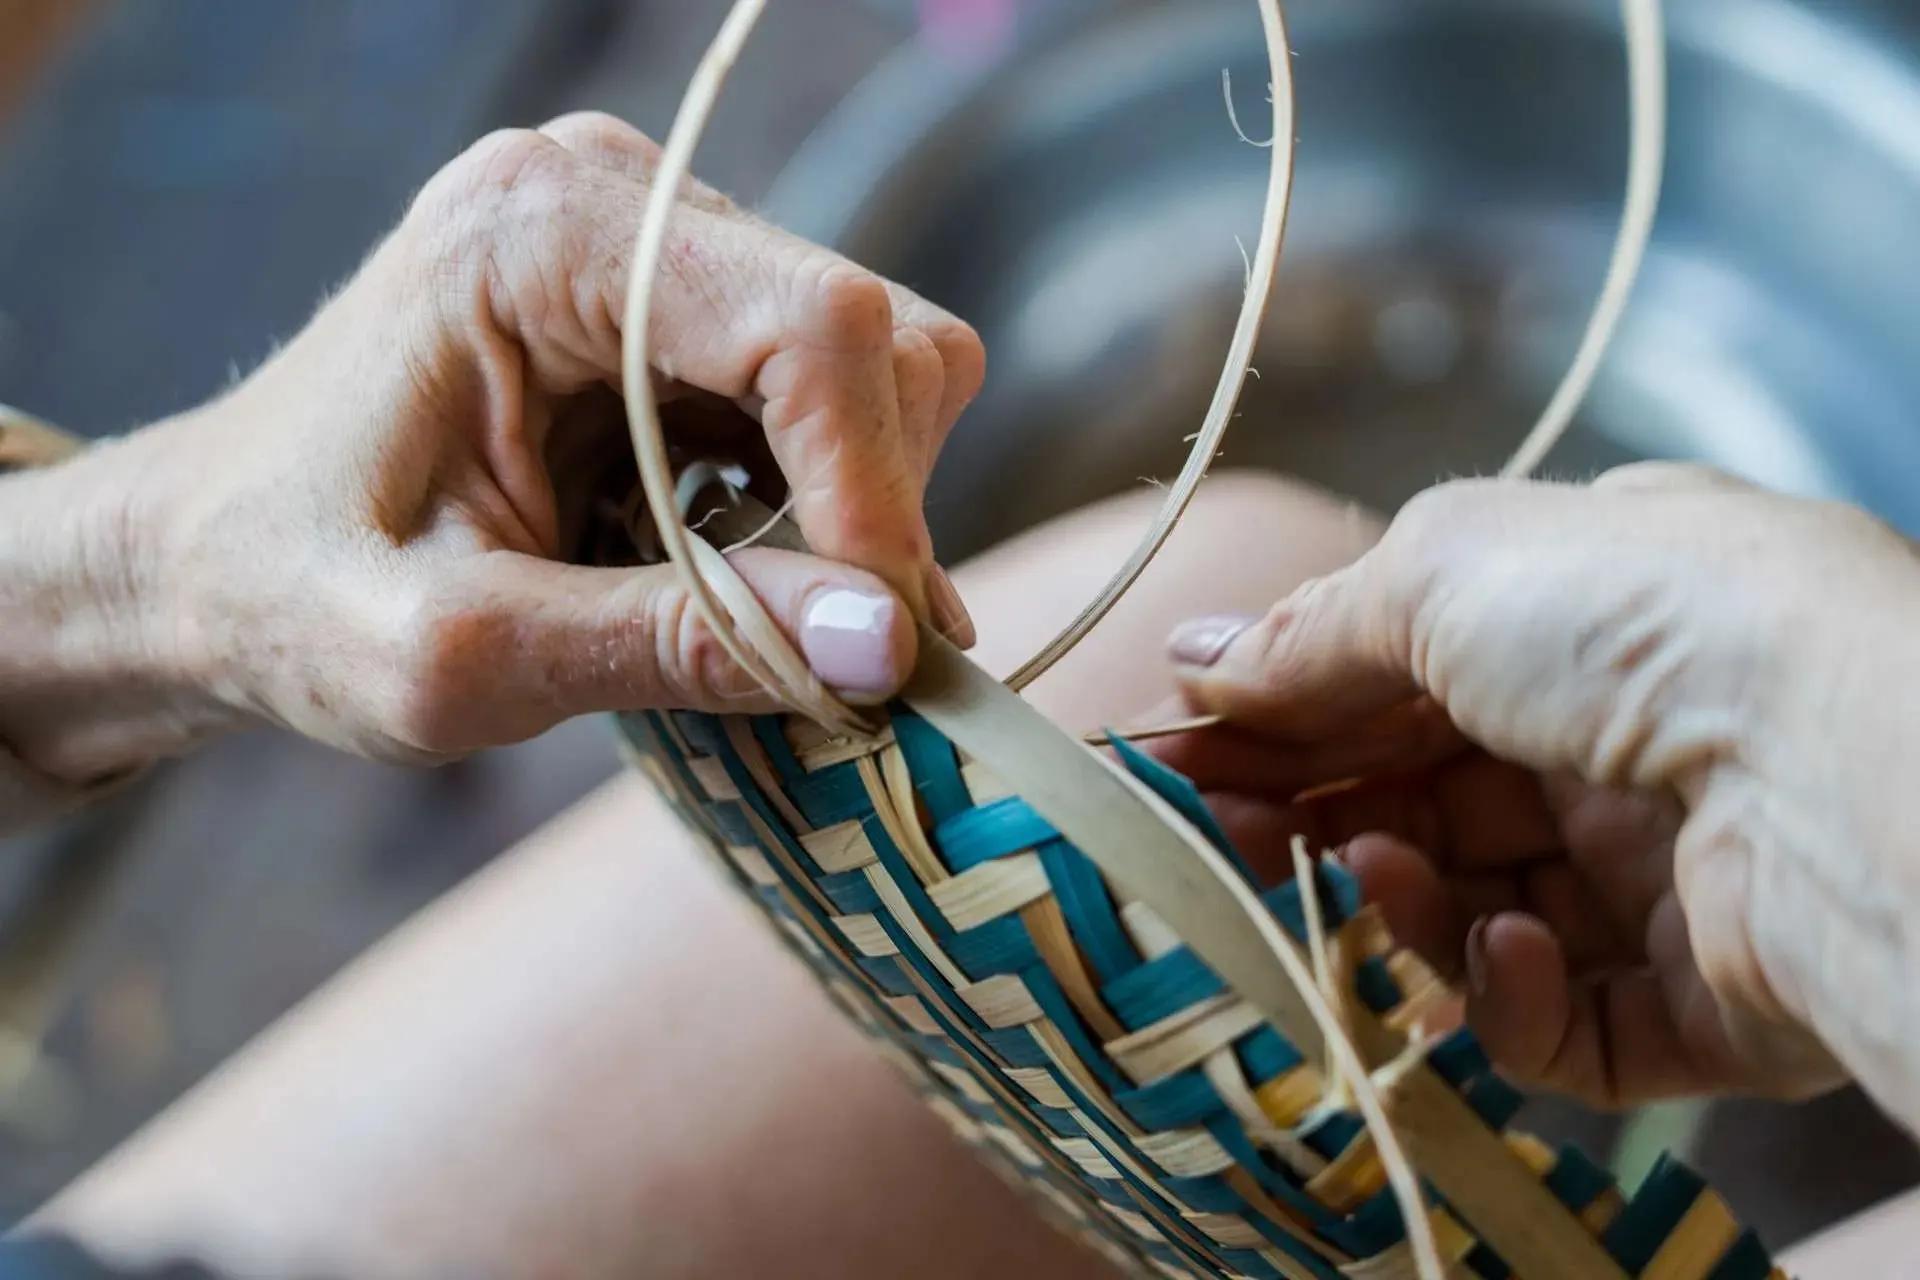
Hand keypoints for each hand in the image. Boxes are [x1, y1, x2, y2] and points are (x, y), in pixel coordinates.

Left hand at [6, 112, 982, 775]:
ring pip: (875, 367)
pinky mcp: (676, 305)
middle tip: (825, 657)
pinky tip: (743, 572)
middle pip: (869, 338)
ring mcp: (654, 241)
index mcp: (535, 236)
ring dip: (853, 515)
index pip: (808, 325)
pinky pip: (826, 396)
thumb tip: (882, 647)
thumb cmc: (290, 601)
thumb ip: (673, 642)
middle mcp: (612, 199)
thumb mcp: (460, 656)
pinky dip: (823, 502)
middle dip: (874, 514)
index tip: (878, 648)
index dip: (874, 492)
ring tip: (761, 618)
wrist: (209, 563)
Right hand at [1153, 463, 1919, 1125]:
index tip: (1172, 743)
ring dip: (1404, 896)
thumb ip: (1312, 631)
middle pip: (1426, 793)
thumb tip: (1192, 658)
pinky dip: (1505, 994)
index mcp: (1587, 617)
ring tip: (1373, 867)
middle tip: (1205, 825)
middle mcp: (1626, 741)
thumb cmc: (1642, 623)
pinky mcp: (1697, 1004)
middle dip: (1311, 805)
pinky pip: (1560, 1019)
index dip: (1283, 704)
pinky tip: (1500, 946)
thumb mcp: (1442, 571)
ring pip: (1477, 910)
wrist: (1837, 765)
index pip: (1402, 671)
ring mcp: (1666, 874)